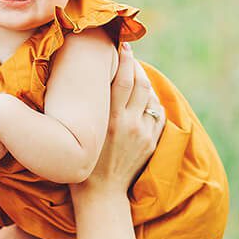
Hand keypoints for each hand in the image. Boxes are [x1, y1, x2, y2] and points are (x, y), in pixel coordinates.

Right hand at [80, 46, 162, 195]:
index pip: (122, 80)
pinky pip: (158, 113)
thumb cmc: (80, 164)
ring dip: (144, 81)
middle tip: (128, 53)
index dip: (124, 59)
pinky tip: (144, 97)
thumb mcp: (80, 133)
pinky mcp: (152, 141)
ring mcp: (143, 133)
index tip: (122, 45)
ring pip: (150, 96)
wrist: (101, 194)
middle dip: (136, 65)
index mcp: (108, 120)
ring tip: (135, 73)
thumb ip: (87, 110)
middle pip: (140, 83)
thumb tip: (83, 84)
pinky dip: (151, 101)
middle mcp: (128, 124)